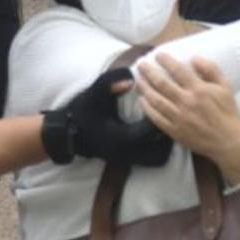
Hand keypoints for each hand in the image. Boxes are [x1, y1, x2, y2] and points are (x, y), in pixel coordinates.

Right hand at [43, 68, 173, 167]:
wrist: (67, 134)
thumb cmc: (82, 112)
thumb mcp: (94, 94)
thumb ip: (110, 83)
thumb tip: (131, 78)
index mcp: (122, 138)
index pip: (150, 130)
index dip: (161, 116)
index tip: (166, 102)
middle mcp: (127, 153)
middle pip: (161, 150)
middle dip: (169, 133)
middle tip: (173, 115)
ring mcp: (127, 160)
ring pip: (158, 158)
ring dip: (165, 144)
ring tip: (168, 124)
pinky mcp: (127, 162)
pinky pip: (151, 160)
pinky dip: (159, 150)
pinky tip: (157, 134)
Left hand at [135, 54, 239, 182]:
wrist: (228, 141)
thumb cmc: (227, 112)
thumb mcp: (224, 86)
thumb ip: (211, 69)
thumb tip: (194, 58)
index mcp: (198, 89)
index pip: (178, 70)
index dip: (166, 61)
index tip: (158, 54)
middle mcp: (186, 102)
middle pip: (161, 83)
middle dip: (148, 72)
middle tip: (141, 64)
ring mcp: (178, 117)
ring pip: (155, 100)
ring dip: (144, 88)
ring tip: (138, 80)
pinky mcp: (174, 130)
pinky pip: (156, 117)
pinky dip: (147, 108)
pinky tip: (142, 100)